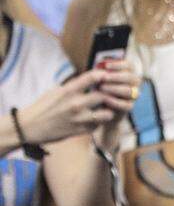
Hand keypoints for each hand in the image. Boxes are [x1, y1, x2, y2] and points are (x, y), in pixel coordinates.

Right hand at [19, 63, 138, 146]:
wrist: (31, 126)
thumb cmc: (44, 106)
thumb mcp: (57, 91)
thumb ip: (74, 86)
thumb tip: (92, 79)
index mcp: (68, 91)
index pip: (92, 77)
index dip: (103, 75)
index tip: (106, 76)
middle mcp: (75, 104)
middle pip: (104, 95)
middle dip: (108, 94)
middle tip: (109, 94)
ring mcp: (80, 119)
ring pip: (107, 113)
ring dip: (108, 110)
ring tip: (104, 108)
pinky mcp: (82, 130)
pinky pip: (99, 125)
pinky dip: (99, 122)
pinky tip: (94, 118)